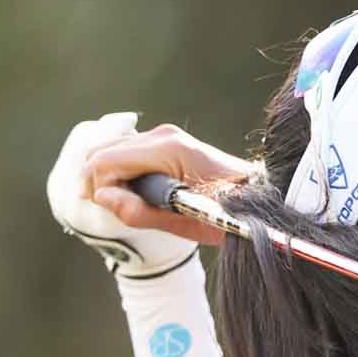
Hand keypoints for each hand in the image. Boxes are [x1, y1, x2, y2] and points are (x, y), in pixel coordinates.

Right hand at [80, 118, 255, 246]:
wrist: (258, 200)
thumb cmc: (227, 214)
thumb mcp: (182, 222)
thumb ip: (137, 210)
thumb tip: (102, 197)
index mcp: (166, 149)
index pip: (104, 161)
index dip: (99, 188)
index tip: (116, 210)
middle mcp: (162, 135)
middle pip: (102, 151)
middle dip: (101, 182)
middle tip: (120, 208)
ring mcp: (165, 135)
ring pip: (112, 150)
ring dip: (112, 177)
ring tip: (134, 202)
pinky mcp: (167, 142)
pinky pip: (128, 152)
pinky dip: (123, 171)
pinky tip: (141, 191)